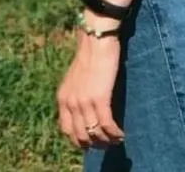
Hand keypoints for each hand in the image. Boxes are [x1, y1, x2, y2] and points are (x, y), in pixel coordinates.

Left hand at [57, 24, 124, 150]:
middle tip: (106, 144)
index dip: (79, 140)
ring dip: (107, 141)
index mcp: (63, 99)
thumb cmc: (90, 55)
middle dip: (94, 145)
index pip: (66, 130)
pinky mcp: (100, 98)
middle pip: (81, 136)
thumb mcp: (75, 79)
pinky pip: (106, 125)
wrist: (96, 39)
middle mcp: (71, 104)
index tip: (91, 141)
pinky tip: (121, 134)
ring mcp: (84, 102)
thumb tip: (84, 112)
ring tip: (116, 140)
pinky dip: (114, 133)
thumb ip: (76, 95)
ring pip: (95, 134)